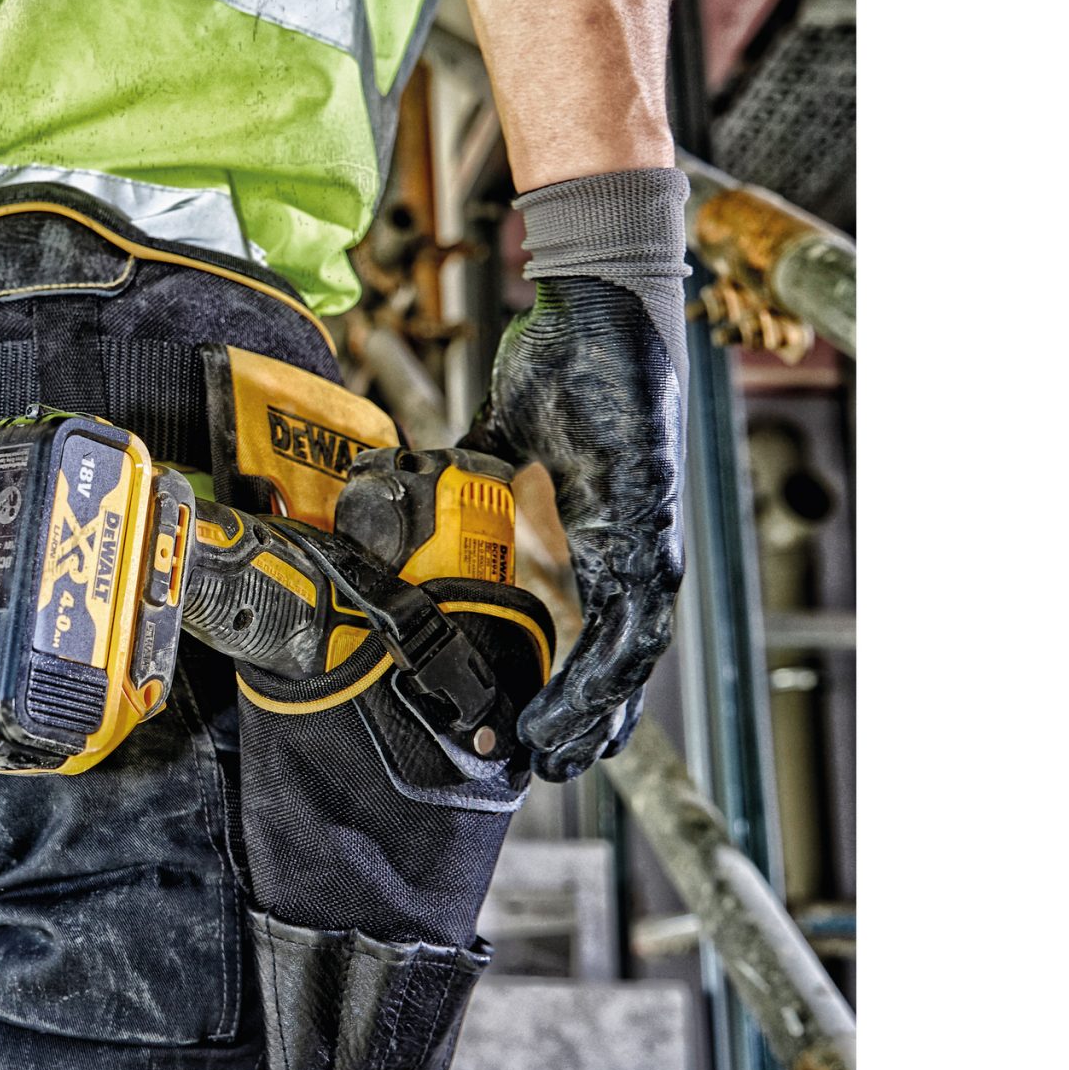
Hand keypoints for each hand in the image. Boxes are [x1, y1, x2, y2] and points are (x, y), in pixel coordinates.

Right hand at [462, 274, 684, 779]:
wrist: (595, 298)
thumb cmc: (564, 358)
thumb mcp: (508, 437)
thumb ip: (476, 475)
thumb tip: (420, 492)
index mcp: (608, 532)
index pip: (601, 631)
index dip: (575, 686)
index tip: (537, 732)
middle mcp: (637, 543)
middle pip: (625, 661)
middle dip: (591, 723)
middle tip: (550, 771)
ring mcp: (649, 532)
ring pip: (634, 653)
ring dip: (597, 712)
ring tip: (558, 757)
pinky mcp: (648, 516)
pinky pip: (633, 612)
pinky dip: (605, 666)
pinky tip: (575, 701)